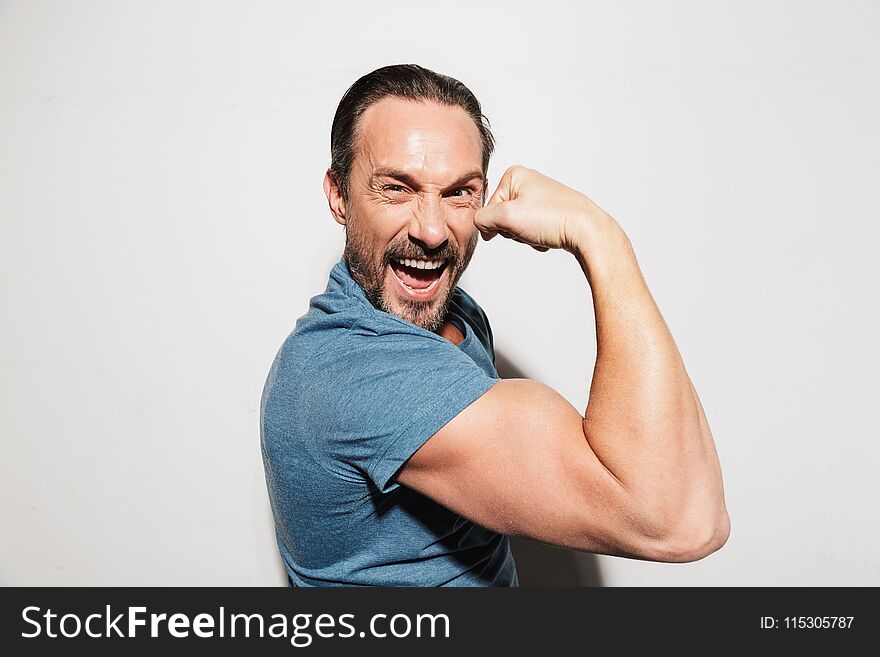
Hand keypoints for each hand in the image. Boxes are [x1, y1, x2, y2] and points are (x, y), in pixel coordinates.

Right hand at [474, 166, 599, 252]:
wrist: (586, 230)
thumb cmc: (553, 218)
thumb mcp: (508, 217)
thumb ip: (482, 219)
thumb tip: (480, 225)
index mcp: (514, 175)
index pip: (488, 207)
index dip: (497, 223)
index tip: (513, 225)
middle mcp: (527, 182)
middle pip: (502, 217)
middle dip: (513, 230)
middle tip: (528, 229)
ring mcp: (539, 198)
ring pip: (516, 226)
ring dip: (525, 236)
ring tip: (540, 233)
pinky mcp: (549, 212)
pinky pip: (530, 231)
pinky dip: (535, 238)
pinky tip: (547, 237)